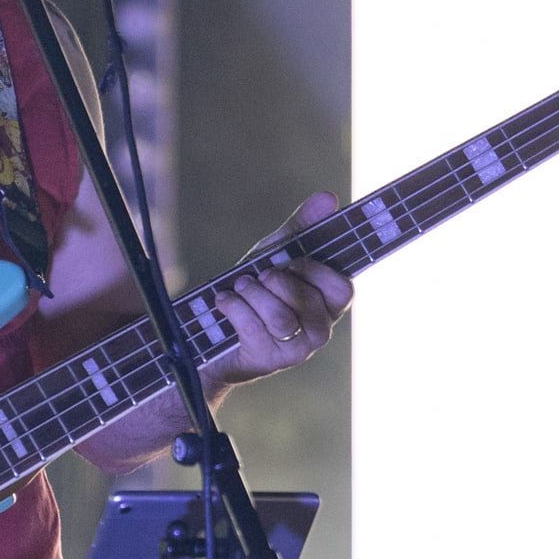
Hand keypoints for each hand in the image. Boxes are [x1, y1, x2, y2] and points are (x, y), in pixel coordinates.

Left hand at [211, 193, 350, 377]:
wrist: (215, 334)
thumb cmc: (255, 292)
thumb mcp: (276, 254)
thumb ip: (302, 228)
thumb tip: (328, 197)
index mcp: (329, 305)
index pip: (343, 288)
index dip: (313, 271)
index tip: (291, 262)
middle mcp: (320, 331)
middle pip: (305, 299)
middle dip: (274, 280)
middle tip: (259, 276)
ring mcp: (297, 350)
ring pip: (279, 317)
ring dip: (252, 294)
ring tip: (241, 287)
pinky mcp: (269, 360)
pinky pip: (253, 328)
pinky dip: (233, 306)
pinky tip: (224, 301)